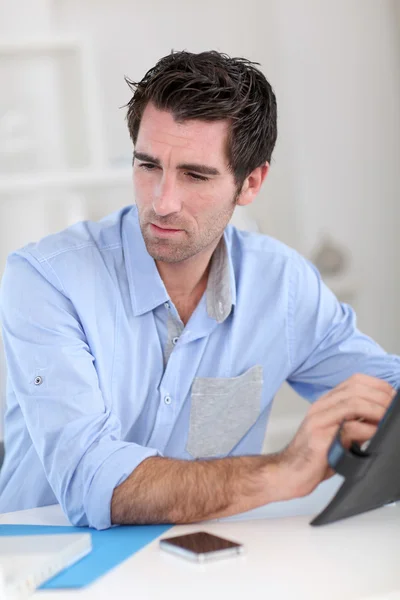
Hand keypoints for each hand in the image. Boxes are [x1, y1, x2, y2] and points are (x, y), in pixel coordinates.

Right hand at [277, 374, 395, 498]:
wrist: (288, 473)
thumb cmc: (314, 457)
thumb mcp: (339, 434)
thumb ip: (356, 424)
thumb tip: (382, 419)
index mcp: (326, 403)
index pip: (354, 381)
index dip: (378, 386)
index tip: (392, 396)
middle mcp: (321, 407)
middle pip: (356, 388)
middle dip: (381, 396)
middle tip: (394, 408)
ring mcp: (319, 421)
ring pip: (353, 402)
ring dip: (377, 409)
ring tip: (388, 420)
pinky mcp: (319, 438)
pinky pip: (348, 428)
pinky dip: (368, 430)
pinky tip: (375, 436)